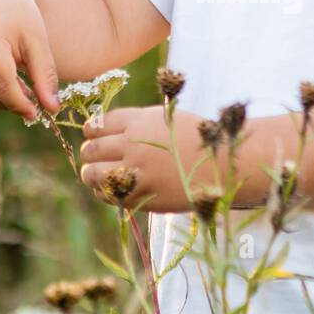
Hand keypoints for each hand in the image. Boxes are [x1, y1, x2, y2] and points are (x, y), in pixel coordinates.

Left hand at [79, 105, 217, 212]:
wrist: (223, 164)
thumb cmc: (197, 140)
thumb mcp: (166, 118)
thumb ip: (137, 124)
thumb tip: (102, 132)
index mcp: (140, 121)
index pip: (99, 124)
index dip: (92, 130)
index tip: (93, 135)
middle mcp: (135, 144)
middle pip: (93, 148)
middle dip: (90, 152)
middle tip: (92, 156)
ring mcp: (137, 171)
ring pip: (94, 173)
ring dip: (91, 174)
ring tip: (94, 174)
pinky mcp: (143, 195)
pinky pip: (109, 195)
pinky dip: (104, 192)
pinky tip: (110, 189)